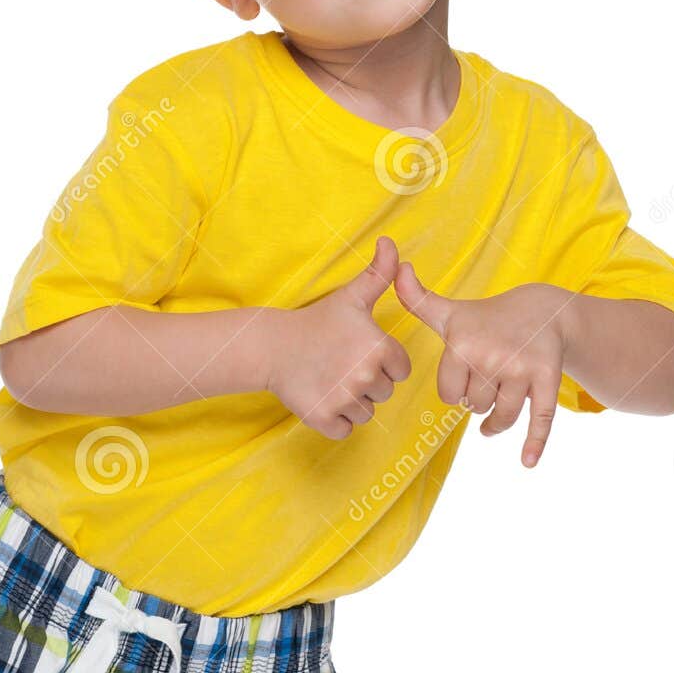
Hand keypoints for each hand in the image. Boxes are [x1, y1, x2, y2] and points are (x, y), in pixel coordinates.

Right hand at [264, 236, 411, 438]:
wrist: (272, 346)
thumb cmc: (317, 321)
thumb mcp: (352, 296)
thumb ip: (380, 273)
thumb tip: (390, 242)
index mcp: (380, 349)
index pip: (401, 370)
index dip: (383, 362)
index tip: (359, 352)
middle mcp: (367, 377)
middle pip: (384, 393)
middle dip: (368, 383)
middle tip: (342, 365)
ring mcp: (345, 400)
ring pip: (367, 413)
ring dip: (353, 402)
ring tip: (331, 379)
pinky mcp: (325, 419)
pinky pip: (346, 430)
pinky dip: (336, 420)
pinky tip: (323, 397)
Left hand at [394, 263, 571, 466]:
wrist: (544, 311)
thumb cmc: (487, 317)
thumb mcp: (450, 310)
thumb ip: (417, 298)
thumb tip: (395, 267)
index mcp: (462, 345)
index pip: (447, 395)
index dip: (455, 389)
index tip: (465, 373)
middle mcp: (491, 357)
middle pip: (473, 407)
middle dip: (478, 400)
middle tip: (488, 380)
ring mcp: (521, 370)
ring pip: (501, 417)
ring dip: (497, 421)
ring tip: (496, 411)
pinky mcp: (547, 381)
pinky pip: (539, 418)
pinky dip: (534, 443)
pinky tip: (526, 462)